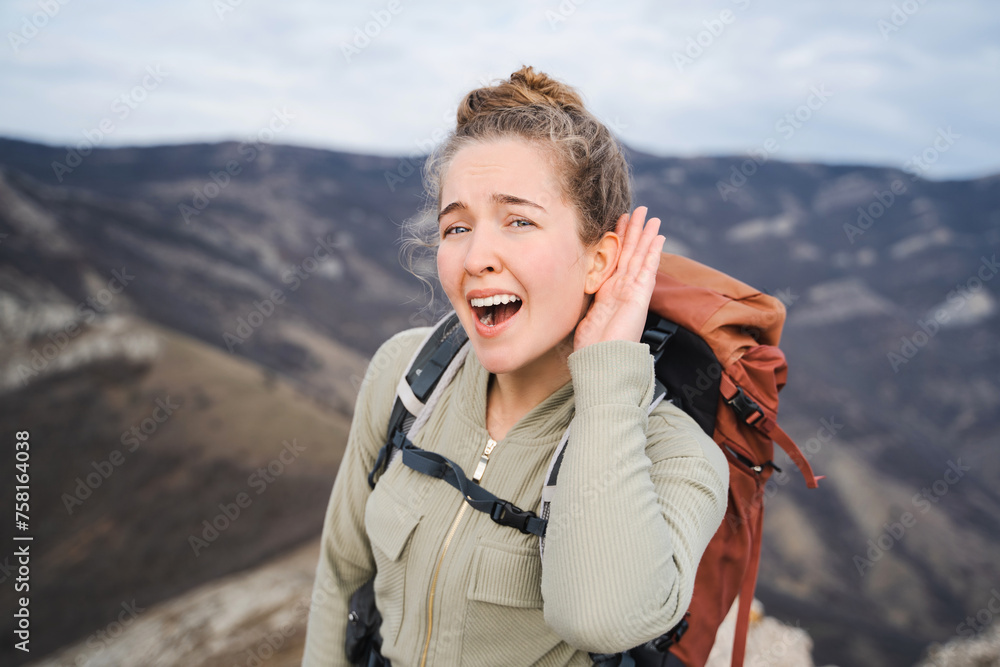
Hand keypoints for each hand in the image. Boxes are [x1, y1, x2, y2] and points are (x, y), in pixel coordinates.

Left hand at [574, 206, 664, 350]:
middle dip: (634, 231)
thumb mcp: (583, 316)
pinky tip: (659, 236)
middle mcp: (623, 290)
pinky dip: (654, 252)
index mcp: (609, 293)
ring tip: (651, 216)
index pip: (616, 260)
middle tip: (638, 210)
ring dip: (646, 235)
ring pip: (640, 256)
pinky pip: (648, 268)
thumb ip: (584, 301)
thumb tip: (570, 289)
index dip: (618, 240)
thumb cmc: (592, 347)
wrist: (603, 362)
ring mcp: (633, 291)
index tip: (617, 221)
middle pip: (630, 253)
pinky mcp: (640, 295)